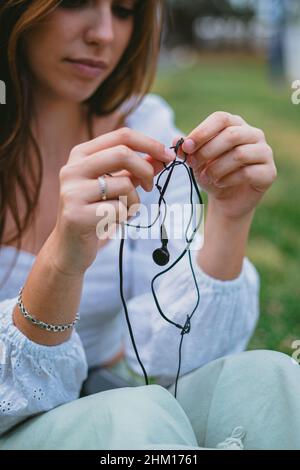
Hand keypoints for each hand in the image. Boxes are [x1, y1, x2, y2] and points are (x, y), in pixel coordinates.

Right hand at [51, 127, 172, 275]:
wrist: (69, 248)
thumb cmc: (95, 213)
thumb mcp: (115, 187)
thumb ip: (135, 170)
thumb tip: (163, 156)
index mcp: (81, 155)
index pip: (122, 135)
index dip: (150, 143)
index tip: (168, 156)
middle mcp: (72, 169)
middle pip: (123, 153)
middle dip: (146, 170)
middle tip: (150, 186)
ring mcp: (71, 191)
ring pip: (124, 184)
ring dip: (134, 201)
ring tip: (124, 211)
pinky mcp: (76, 215)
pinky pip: (119, 209)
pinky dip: (125, 217)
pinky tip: (112, 223)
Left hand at [174, 111, 276, 219]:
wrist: (226, 199)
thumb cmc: (212, 173)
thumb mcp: (196, 161)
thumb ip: (187, 150)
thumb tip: (177, 140)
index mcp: (236, 124)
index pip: (221, 119)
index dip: (202, 132)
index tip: (187, 147)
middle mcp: (254, 134)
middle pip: (231, 135)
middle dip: (207, 151)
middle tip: (193, 164)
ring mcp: (265, 152)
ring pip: (240, 154)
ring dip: (217, 168)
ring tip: (206, 177)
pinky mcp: (269, 172)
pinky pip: (247, 173)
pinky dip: (228, 180)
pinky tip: (219, 184)